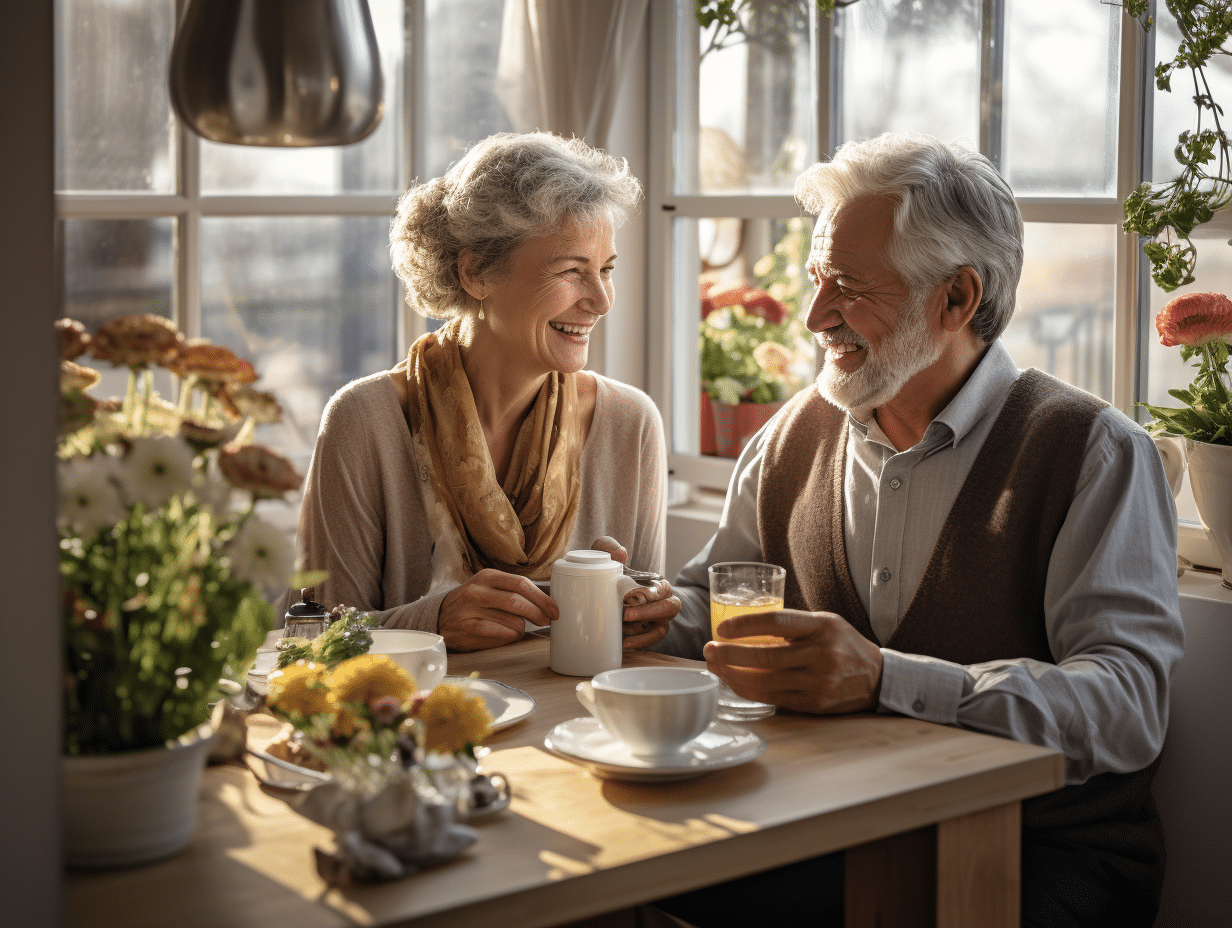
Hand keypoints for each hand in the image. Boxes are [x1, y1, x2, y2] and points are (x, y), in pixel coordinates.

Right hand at [438, 569, 556, 651]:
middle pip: (517, 602)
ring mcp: (470, 609)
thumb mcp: (490, 587)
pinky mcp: (465, 627)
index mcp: (488, 576)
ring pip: (510, 620)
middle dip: (537, 613)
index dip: (542, 598)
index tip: (554, 610)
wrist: (441, 615)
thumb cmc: (475, 602)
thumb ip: (514, 591)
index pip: (521, 583)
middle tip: (546, 621)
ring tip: (519, 628)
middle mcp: (478, 590)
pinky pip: (497, 633)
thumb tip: (547, 603)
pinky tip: (508, 635)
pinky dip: (508, 636)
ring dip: (522, 628)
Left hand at [589, 535, 679, 648]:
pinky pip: (652, 639)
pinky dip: (641, 642)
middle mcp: (664, 602)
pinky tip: (626, 644)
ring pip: (662, 628)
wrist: (610, 593)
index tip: (637, 595)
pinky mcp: (650, 632)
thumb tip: (620, 553)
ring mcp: (659, 620)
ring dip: (645, 632)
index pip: (664, 588)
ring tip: (624, 631)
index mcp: (659, 584)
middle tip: (625, 614)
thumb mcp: (610, 558)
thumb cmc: (615, 574)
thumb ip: (611, 548)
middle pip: (669, 608)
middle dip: (649, 612)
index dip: (654, 593)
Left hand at [702, 609, 882, 713]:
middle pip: (767, 656)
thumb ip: (792, 625)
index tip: (722, 628)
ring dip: (734, 674)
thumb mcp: (824, 623)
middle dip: (731, 654)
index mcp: (822, 627)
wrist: (877, 678)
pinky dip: (749, 690)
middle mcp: (821, 655)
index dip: (746, 625)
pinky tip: (733, 682)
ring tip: (715, 666)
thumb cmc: (843, 644)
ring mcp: (818, 682)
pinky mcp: (813, 704)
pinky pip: (773, 698)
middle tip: (708, 650)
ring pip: (766, 681)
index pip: (777, 623)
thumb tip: (746, 627)